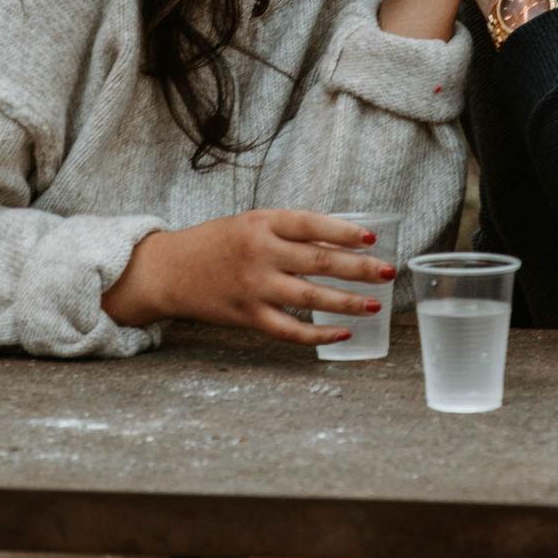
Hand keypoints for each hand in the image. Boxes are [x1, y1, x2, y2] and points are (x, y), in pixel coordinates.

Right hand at [100, 210, 397, 346]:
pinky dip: (318, 334)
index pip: (310, 224)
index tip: (371, 237)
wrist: (169, 270)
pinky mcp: (247, 315)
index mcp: (260, 223)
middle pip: (317, 260)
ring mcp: (253, 286)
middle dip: (358, 267)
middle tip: (388, 272)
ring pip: (309, 297)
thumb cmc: (215, 243)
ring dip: (346, 301)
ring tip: (374, 305)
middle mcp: (259, 253)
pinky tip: (342, 333)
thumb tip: (339, 242)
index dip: (343, 230)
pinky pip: (289, 329)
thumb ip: (287, 231)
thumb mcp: (249, 224)